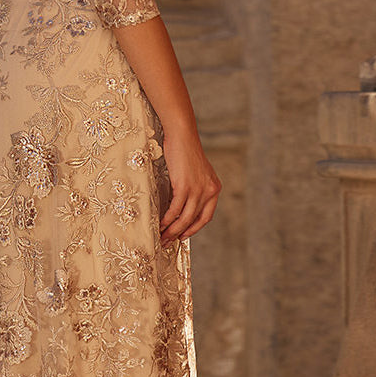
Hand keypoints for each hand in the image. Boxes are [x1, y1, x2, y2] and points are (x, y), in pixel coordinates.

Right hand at [159, 123, 220, 244]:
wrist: (182, 135)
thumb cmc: (185, 151)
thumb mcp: (195, 173)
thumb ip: (194, 188)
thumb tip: (181, 206)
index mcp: (214, 189)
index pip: (206, 216)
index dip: (195, 228)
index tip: (184, 236)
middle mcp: (210, 191)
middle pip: (195, 220)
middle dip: (180, 233)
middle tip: (168, 241)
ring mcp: (198, 190)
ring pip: (185, 217)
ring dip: (172, 230)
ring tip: (162, 237)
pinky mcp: (185, 186)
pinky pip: (176, 209)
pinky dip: (167, 219)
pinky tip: (160, 223)